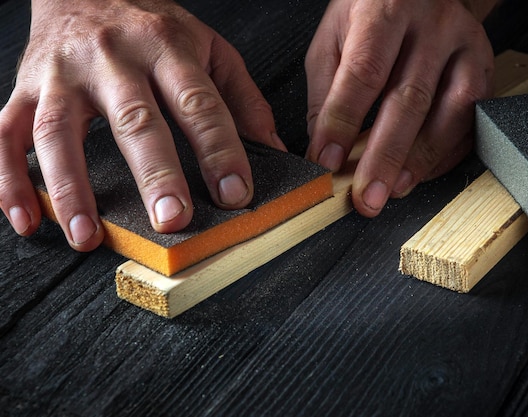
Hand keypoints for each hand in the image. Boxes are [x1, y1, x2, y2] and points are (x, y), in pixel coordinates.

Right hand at [0, 0, 284, 250]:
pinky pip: (5, 134)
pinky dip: (9, 179)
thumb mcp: (209, 49)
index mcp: (166, 47)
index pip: (198, 103)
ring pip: (60, 132)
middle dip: (154, 174)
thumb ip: (242, 100)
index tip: (235, 193)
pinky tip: (26, 218)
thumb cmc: (153, 27)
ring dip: (72, 188)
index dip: (218, 150)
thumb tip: (273, 152)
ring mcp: (62, 75)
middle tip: (172, 220)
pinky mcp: (25, 89)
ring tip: (88, 236)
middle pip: (134, 119)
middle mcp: (112, 59)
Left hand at [305, 0, 494, 216]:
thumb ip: (326, 91)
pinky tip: (422, 171)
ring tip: (395, 189)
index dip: (343, 123)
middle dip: (384, 156)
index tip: (326, 162)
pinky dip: (447, 153)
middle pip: (410, 99)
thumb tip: (324, 148)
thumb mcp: (333, 37)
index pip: (363, 74)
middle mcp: (432, 26)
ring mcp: (466, 46)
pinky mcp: (485, 66)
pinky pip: (474, 119)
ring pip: (451, 111)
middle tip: (367, 196)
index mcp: (385, 10)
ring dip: (421, 159)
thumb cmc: (372, 14)